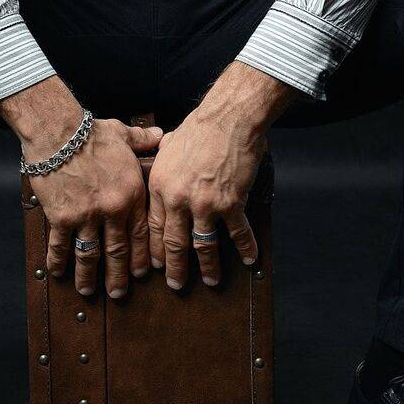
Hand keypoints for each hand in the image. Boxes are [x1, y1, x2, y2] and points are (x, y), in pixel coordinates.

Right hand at [29, 117, 163, 298]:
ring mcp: (87, 217)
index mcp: (131, 194)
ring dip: (90, 276)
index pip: (142, 234)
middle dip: (118, 276)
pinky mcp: (62, 218)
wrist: (59, 132)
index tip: (141, 273)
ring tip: (88, 291)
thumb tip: (160, 135)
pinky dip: (59, 261)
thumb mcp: (123, 135)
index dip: (141, 256)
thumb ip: (143, 140)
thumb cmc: (92, 132)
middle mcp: (112, 211)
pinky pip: (61, 245)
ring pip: (91, 255)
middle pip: (118, 252)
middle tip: (118, 294)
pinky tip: (59, 272)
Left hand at [146, 107, 266, 288]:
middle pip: (174, 244)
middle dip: (174, 268)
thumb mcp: (169, 145)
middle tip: (176, 284)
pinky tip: (249, 260)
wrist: (227, 119)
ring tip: (210, 281)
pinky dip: (245, 248)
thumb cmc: (199, 128)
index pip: (154, 227)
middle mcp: (179, 200)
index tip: (156, 264)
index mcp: (160, 186)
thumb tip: (158, 158)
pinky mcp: (230, 204)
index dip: (156, 250)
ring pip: (203, 246)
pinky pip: (238, 233)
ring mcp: (205, 205)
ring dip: (207, 267)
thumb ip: (161, 161)